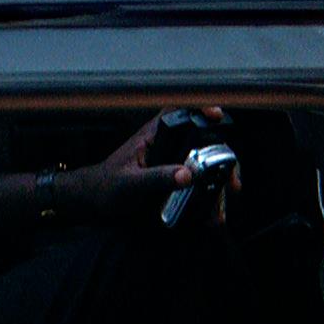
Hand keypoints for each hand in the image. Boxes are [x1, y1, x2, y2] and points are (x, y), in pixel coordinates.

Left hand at [71, 106, 230, 222]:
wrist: (91, 204)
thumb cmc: (104, 187)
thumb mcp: (130, 184)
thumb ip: (157, 178)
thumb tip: (187, 175)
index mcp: (153, 136)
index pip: (180, 112)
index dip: (200, 109)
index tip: (217, 116)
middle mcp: (164, 146)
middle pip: (202, 142)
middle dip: (221, 159)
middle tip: (232, 181)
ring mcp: (169, 163)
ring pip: (202, 166)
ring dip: (216, 184)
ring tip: (222, 207)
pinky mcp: (170, 180)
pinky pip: (195, 184)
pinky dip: (206, 197)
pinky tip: (211, 214)